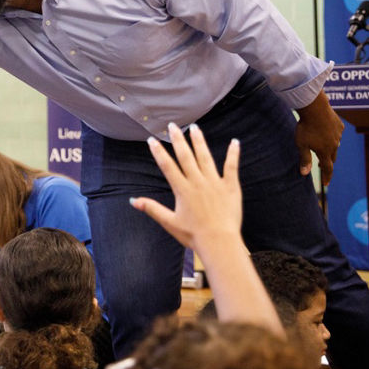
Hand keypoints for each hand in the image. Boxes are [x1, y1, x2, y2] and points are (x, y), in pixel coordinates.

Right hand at [130, 123, 241, 248]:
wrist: (220, 242)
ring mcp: (215, 183)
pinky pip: (231, 167)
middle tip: (173, 126)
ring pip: (205, 157)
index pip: (167, 166)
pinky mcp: (230, 187)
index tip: (152, 140)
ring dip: (199, 141)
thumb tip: (133, 200)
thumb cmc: (194, 235)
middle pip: (185, 156)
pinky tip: (235, 142)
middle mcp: (198, 182)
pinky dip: (233, 154)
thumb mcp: (169, 223)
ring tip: (194, 127)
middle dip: (178, 140)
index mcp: (182, 190)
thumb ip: (152, 208)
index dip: (159, 152)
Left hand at [295, 91, 342, 183]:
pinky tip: (327, 133)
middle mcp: (334, 145)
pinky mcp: (339, 125)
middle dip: (327, 163)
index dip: (326, 177)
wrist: (315, 109)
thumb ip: (304, 159)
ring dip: (330, 149)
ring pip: (335, 145)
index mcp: (325, 152)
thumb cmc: (306, 127)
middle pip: (332, 158)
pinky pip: (337, 134)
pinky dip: (332, 136)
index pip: (327, 168)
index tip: (326, 184)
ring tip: (323, 149)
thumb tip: (304, 173)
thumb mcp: (301, 144)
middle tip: (321, 166)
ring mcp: (338, 135)